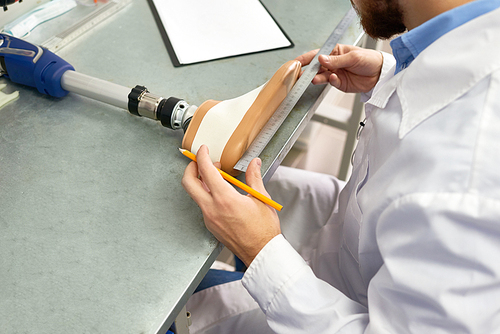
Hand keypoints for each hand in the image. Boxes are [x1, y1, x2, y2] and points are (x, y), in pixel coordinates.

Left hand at [182, 145, 280, 266]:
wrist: (261, 253)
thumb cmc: (264, 230)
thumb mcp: (261, 199)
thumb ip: (254, 178)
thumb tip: (254, 164)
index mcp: (225, 199)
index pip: (206, 171)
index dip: (202, 157)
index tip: (203, 150)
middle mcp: (212, 209)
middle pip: (189, 183)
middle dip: (191, 168)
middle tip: (200, 161)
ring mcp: (209, 219)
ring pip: (195, 195)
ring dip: (200, 182)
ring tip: (216, 176)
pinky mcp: (211, 226)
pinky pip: (203, 205)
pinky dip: (207, 194)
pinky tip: (220, 193)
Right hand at [295, 44, 382, 92]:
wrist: (381, 73)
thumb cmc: (369, 59)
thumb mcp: (353, 57)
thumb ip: (336, 60)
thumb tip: (321, 58)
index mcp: (335, 52)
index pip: (317, 55)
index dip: (305, 59)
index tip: (296, 62)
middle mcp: (333, 63)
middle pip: (316, 68)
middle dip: (308, 71)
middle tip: (300, 75)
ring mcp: (336, 74)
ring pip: (321, 76)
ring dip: (317, 78)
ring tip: (314, 79)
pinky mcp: (340, 84)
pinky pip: (331, 83)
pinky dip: (331, 81)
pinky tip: (333, 78)